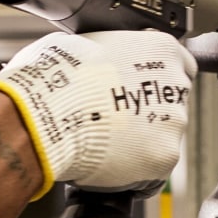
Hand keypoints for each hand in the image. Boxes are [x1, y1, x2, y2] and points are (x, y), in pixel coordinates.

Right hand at [0, 31, 196, 199]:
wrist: (40, 117)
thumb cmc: (52, 80)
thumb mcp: (80, 45)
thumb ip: (107, 54)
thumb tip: (97, 59)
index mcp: (161, 49)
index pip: (176, 64)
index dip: (153, 80)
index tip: (138, 89)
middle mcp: (175, 83)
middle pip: (170, 102)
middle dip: (146, 111)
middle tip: (113, 118)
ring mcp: (174, 122)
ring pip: (163, 135)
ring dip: (141, 141)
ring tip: (105, 141)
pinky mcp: (164, 156)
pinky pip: (154, 167)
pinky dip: (135, 171)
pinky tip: (109, 164)